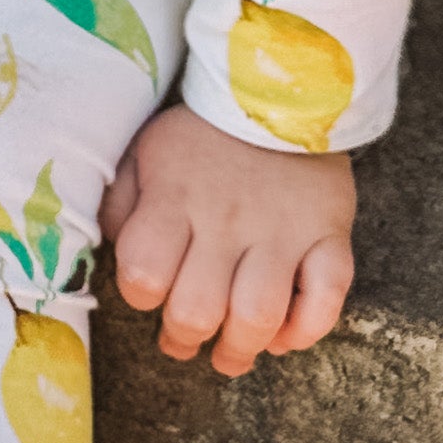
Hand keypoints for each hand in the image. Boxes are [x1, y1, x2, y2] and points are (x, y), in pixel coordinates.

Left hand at [100, 102, 356, 377]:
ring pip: (259, 315)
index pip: (144, 272)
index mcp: (175, 198)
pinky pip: (327, 297)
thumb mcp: (144, 153)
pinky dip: (306, 329)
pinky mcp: (330, 234)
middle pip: (199, 309)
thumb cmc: (201, 135)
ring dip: (240, 349)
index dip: (139, 296)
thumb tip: (112, 248)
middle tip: (184, 339)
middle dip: (185, 338)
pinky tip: (283, 336)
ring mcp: (284, 230)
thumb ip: (120, 203)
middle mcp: (227, 220)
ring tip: (231, 354)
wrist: (281, 88)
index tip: (147, 294)